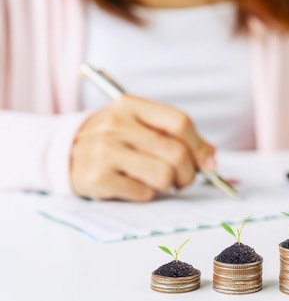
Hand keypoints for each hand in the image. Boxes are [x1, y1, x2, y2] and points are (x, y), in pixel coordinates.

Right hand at [70, 95, 215, 200]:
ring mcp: (104, 150)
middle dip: (189, 173)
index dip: (200, 146)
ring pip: (163, 176)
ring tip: (158, 182)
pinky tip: (133, 186)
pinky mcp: (97, 178)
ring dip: (168, 185)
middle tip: (183, 179)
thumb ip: (177, 137)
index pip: (180, 123)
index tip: (208, 163)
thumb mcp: (140, 126)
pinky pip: (143, 193)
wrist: (63, 152)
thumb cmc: (114, 139)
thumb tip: (211, 160)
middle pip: (176, 153)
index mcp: (131, 106)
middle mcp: (116, 125)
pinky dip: (146, 195)